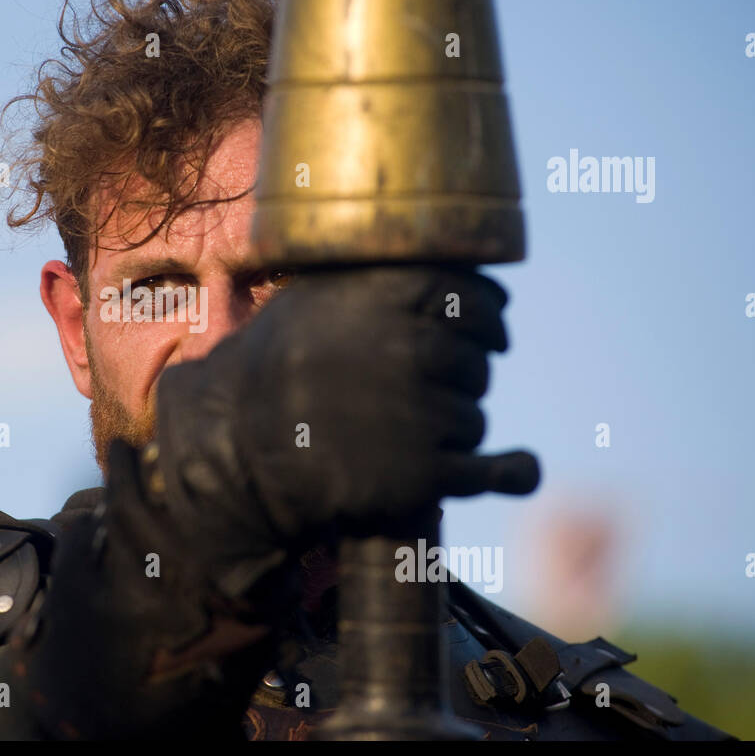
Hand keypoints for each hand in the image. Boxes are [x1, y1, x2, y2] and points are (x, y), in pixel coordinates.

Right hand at [150, 263, 539, 602]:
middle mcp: (406, 347)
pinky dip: (509, 470)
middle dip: (462, 376)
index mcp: (382, 296)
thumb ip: (381, 283)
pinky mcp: (423, 474)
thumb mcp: (310, 302)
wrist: (235, 455)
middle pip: (476, 360)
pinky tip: (520, 467)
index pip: (471, 293)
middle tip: (423, 393)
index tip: (492, 329)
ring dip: (456, 425)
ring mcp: (418, 411)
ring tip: (405, 434)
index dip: (489, 313)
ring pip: (474, 415)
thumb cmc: (269, 372)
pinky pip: (488, 468)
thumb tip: (474, 281)